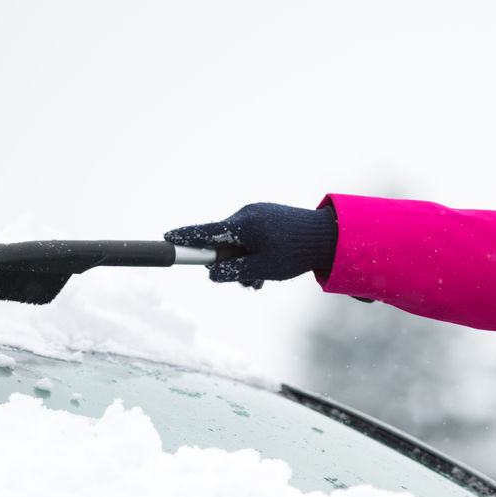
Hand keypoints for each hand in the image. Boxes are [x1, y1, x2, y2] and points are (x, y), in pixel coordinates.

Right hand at [164, 202, 338, 288]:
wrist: (329, 236)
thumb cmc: (296, 253)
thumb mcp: (262, 269)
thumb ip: (234, 271)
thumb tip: (211, 273)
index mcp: (242, 224)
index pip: (205, 232)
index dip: (185, 237)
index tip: (166, 237)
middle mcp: (246, 214)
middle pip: (223, 241)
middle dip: (229, 264)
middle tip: (248, 283)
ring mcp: (258, 213)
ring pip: (239, 242)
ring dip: (245, 263)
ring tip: (262, 281)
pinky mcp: (268, 216)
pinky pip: (251, 236)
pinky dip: (254, 253)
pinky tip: (269, 269)